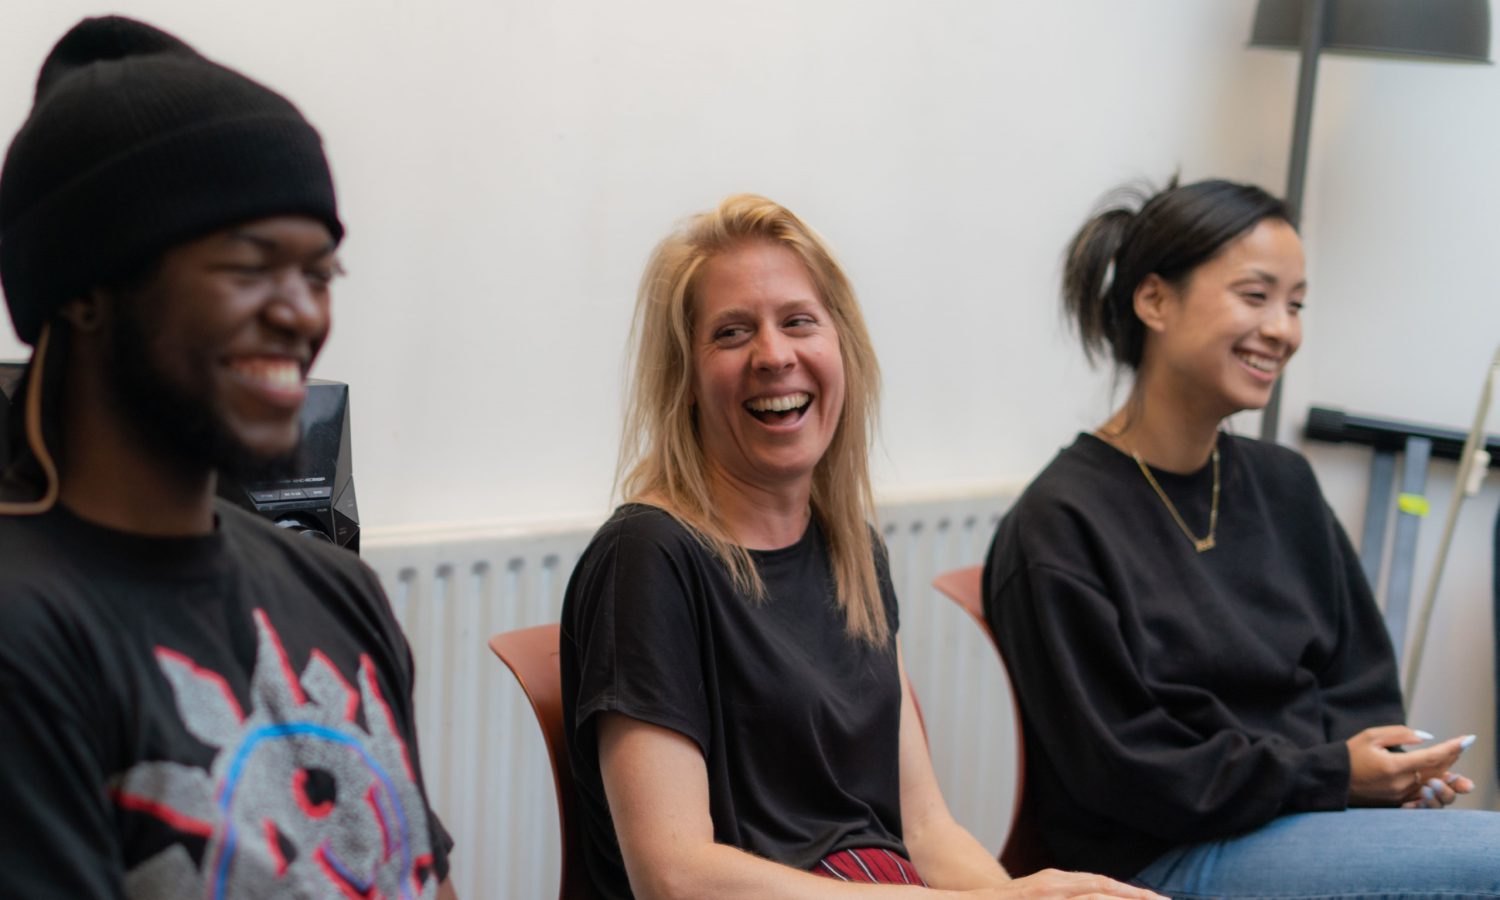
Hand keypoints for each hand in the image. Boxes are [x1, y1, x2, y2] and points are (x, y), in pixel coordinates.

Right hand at [969, 869, 1166, 898]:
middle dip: (1138, 897)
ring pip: (1096, 895)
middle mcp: (1055, 883)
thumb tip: (1091, 897)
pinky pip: (1079, 899)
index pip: (1102, 886)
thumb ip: (1060, 896)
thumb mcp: (1036, 896)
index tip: (1157, 899)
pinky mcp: (1040, 895)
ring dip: (1124, 899)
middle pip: (1106, 889)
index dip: (1131, 893)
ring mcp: (1048, 893)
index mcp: (1056, 882)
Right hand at [1346, 725, 1470, 805]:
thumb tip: (1426, 738)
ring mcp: (1400, 796)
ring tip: (1455, 762)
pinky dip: (1434, 785)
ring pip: (1432, 784)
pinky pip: (1423, 794)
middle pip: (1437, 772)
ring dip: (1446, 773)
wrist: (1332, 781)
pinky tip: (1441, 779)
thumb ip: (1400, 734)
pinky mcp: (1397, 803)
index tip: (1466, 739)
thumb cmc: (1349, 755)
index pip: (1432, 756)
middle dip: (1452, 758)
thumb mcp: (1370, 736)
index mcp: (1394, 766)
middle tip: (1462, 746)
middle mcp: (1401, 784)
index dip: (1452, 748)